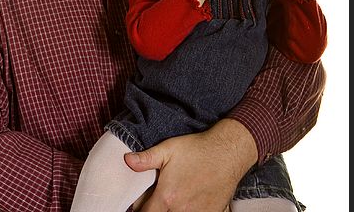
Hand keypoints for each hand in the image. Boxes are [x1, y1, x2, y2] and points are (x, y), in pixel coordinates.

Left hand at [125, 119, 256, 211]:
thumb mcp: (168, 149)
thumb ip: (146, 159)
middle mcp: (179, 211)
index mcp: (166, 197)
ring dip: (170, 211)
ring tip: (172, 200)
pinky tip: (187, 202)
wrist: (227, 152)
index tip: (140, 205)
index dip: (139, 210)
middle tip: (156, 201)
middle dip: (155, 210)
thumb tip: (126, 161)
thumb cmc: (197, 150)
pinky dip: (187, 211)